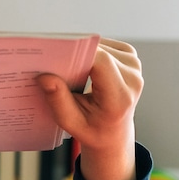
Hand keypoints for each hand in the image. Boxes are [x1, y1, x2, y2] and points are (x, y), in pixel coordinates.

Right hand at [37, 38, 143, 179]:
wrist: (114, 133)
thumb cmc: (93, 130)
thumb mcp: (71, 123)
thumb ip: (58, 101)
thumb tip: (44, 77)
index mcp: (120, 97)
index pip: (100, 63)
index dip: (77, 55)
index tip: (54, 56)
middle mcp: (132, 78)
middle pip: (100, 52)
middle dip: (75, 55)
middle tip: (54, 64)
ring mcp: (134, 65)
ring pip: (101, 46)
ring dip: (83, 54)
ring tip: (70, 71)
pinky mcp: (130, 57)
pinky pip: (105, 46)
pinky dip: (90, 53)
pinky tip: (83, 67)